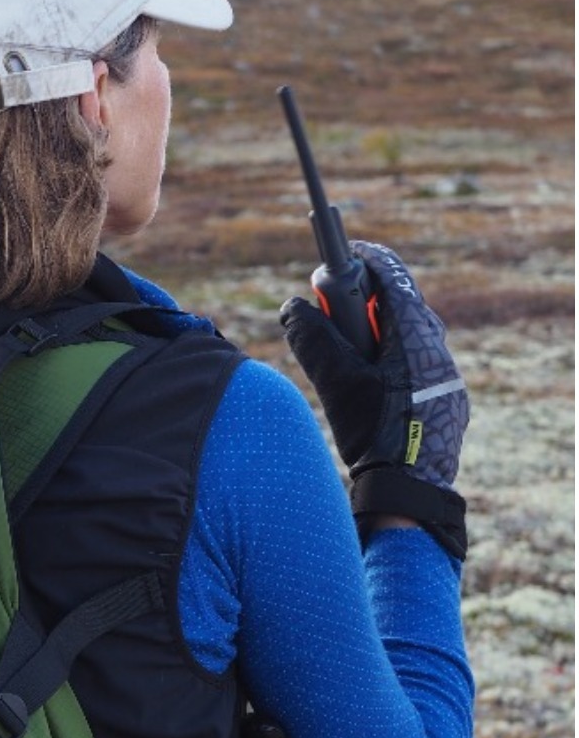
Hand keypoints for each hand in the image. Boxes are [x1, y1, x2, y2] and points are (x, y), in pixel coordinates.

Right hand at [278, 242, 470, 555]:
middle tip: (327, 307)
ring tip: (341, 351)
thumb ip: (312, 339)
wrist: (410, 485)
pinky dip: (385, 355)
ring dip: (372, 330)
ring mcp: (444, 372)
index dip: (360, 259)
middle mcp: (437, 347)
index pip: (390, 276)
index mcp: (415, 335)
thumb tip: (293, 305)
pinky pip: (413, 359)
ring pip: (405, 333)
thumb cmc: (372, 432)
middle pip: (398, 303)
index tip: (337, 252)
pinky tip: (363, 380)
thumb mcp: (334, 383)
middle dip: (360, 299)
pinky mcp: (443, 393)